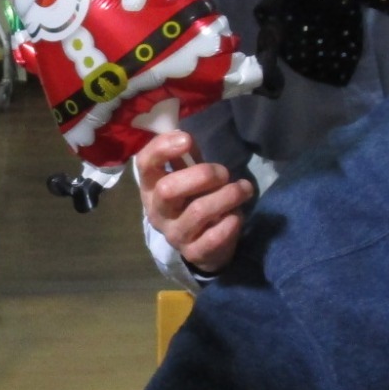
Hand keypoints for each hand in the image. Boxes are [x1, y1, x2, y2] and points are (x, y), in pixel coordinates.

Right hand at [134, 131, 252, 274]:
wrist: (202, 247)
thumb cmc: (193, 201)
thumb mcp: (187, 177)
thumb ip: (186, 157)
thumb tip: (185, 136)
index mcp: (151, 188)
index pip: (144, 164)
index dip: (162, 148)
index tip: (187, 139)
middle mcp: (157, 212)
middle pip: (168, 189)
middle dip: (202, 175)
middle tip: (223, 173)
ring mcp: (174, 235)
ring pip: (198, 211)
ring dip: (227, 195)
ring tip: (243, 189)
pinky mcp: (194, 253)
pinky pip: (214, 237)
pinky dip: (231, 222)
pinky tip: (237, 215)